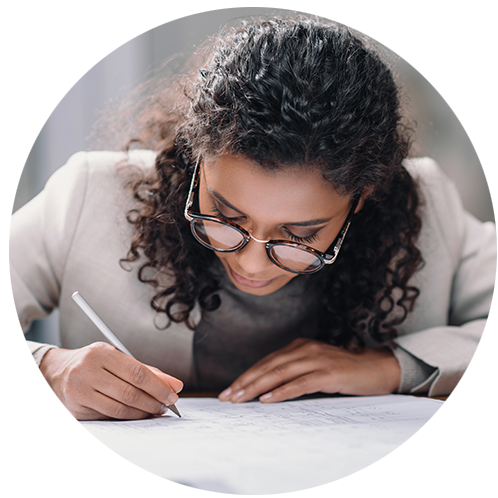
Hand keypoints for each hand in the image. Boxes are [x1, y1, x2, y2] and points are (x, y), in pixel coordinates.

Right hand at [39, 342, 182, 419]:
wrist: (57, 372)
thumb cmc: (94, 363)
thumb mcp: (117, 358)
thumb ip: (146, 370)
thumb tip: (174, 384)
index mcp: (101, 353)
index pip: (137, 372)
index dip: (158, 386)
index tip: (173, 393)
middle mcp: (87, 371)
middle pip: (129, 392)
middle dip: (153, 401)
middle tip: (167, 405)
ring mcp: (79, 392)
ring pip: (119, 408)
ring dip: (143, 412)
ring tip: (156, 410)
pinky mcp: (76, 409)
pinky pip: (108, 417)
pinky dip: (128, 418)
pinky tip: (138, 414)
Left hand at [218, 338, 399, 403]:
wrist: (377, 368)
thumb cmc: (343, 371)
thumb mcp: (315, 368)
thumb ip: (294, 373)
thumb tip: (267, 390)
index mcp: (299, 346)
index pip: (266, 362)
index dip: (246, 376)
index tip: (230, 390)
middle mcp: (305, 349)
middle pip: (268, 366)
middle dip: (245, 382)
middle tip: (228, 397)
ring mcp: (317, 360)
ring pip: (279, 373)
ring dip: (257, 387)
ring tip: (241, 399)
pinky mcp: (329, 373)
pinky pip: (300, 383)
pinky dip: (282, 391)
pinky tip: (268, 400)